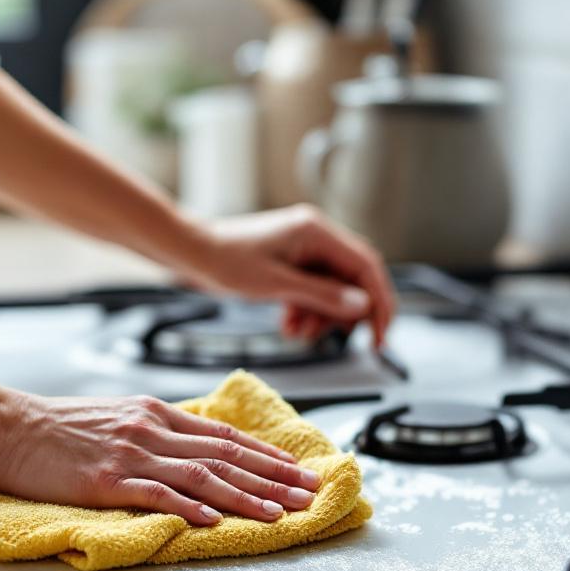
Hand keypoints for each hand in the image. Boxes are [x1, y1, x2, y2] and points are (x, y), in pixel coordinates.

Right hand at [0, 392, 321, 525]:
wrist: (3, 423)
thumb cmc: (51, 425)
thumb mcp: (112, 416)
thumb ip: (152, 429)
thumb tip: (189, 447)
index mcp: (153, 412)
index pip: (224, 435)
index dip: (266, 453)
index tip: (297, 469)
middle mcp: (150, 429)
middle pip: (226, 455)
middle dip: (274, 475)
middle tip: (310, 492)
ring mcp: (130, 454)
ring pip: (203, 475)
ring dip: (248, 495)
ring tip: (281, 512)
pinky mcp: (106, 479)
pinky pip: (157, 494)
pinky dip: (190, 507)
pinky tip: (215, 520)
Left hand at [183, 204, 395, 347]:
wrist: (190, 252)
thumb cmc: (224, 261)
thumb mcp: (275, 285)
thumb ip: (321, 295)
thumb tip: (362, 307)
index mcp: (317, 232)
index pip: (367, 267)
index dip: (379, 304)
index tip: (379, 338)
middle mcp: (317, 236)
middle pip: (354, 280)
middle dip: (342, 314)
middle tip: (324, 337)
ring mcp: (305, 248)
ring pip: (334, 289)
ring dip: (321, 316)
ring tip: (296, 333)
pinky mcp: (293, 261)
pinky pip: (314, 289)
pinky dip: (307, 310)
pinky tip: (288, 325)